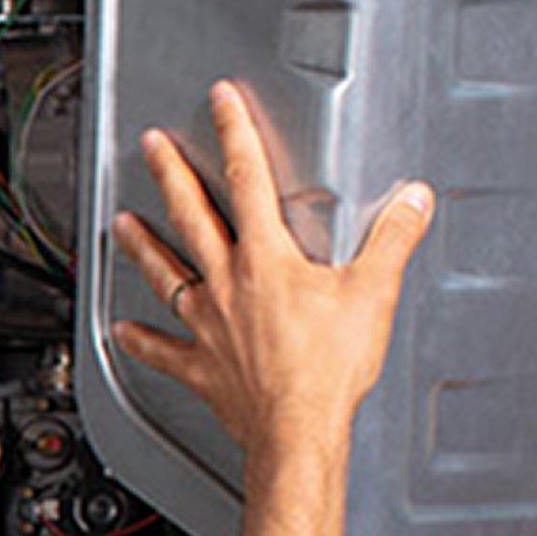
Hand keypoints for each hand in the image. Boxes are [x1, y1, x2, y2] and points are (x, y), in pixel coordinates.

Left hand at [112, 81, 434, 451]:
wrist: (299, 431)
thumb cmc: (328, 370)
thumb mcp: (373, 294)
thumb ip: (392, 240)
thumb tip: (413, 202)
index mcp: (267, 259)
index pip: (248, 179)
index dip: (234, 134)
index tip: (222, 103)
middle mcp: (227, 285)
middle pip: (191, 217)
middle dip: (172, 175)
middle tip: (152, 147)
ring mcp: (208, 327)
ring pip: (166, 274)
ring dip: (143, 246)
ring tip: (123, 223)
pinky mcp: (202, 369)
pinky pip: (163, 352)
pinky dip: (141, 341)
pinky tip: (123, 330)